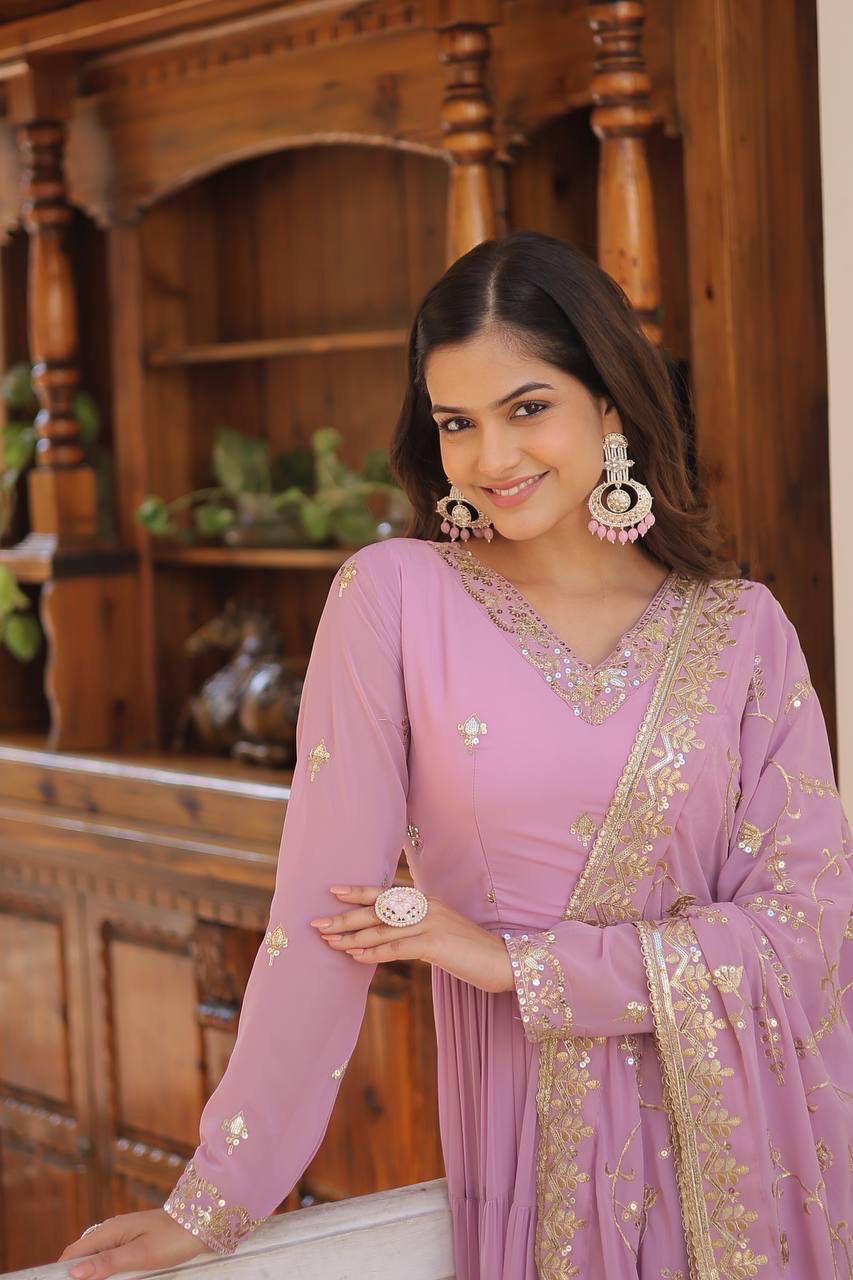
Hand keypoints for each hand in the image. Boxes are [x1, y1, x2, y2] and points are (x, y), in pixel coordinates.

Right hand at [57, 1208, 208, 1278]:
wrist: (201, 1222)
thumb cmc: (173, 1237)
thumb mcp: (140, 1254)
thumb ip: (107, 1263)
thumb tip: (75, 1272)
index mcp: (111, 1230)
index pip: (74, 1252)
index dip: (64, 1271)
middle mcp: (113, 1230)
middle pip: (85, 1256)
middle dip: (80, 1274)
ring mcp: (124, 1235)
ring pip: (99, 1259)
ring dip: (97, 1274)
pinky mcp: (135, 1242)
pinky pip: (114, 1258)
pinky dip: (111, 1271)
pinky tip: (118, 1278)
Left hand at [309, 885, 514, 992]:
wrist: (505, 962)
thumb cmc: (473, 952)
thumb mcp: (443, 934)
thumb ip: (418, 931)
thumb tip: (390, 938)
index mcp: (427, 901)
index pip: (386, 894)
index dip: (359, 891)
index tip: (333, 891)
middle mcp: (427, 906)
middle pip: (378, 909)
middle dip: (345, 916)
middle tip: (317, 922)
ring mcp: (431, 922)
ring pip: (383, 928)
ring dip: (352, 936)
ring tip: (328, 941)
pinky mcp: (435, 942)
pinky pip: (396, 947)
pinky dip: (373, 952)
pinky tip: (354, 956)